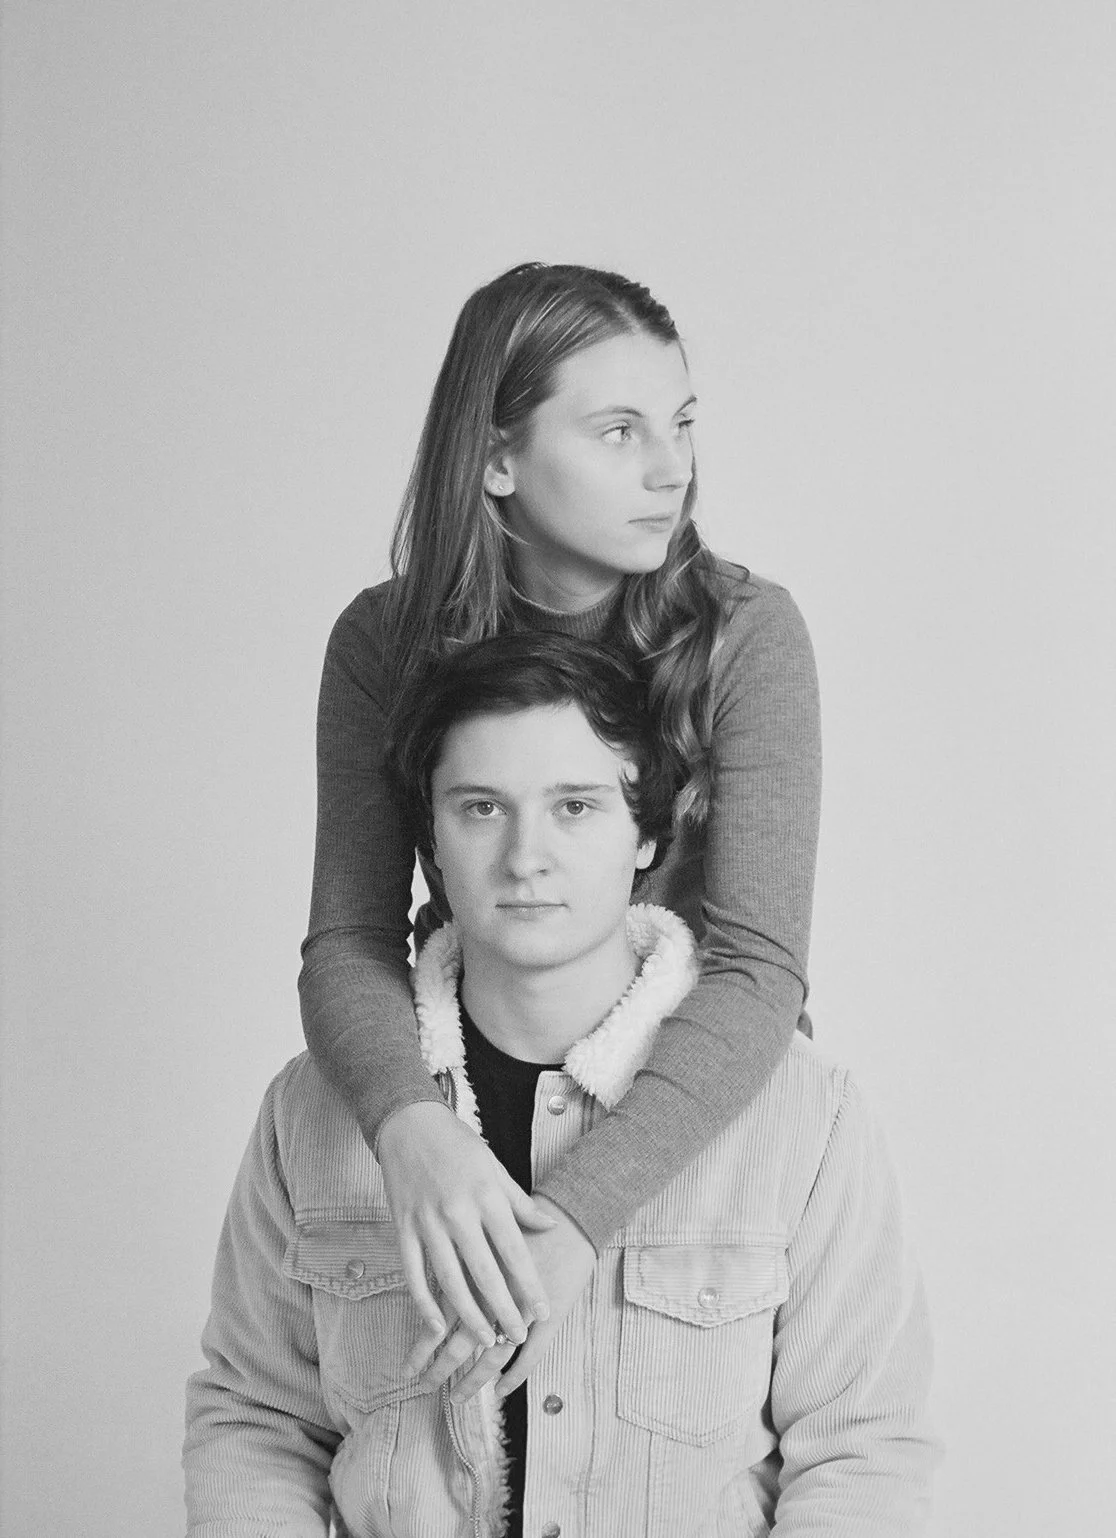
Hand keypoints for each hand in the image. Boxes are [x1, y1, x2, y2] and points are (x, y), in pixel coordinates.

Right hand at [375, 1101, 555, 1362]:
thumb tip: (549, 1225)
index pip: (514, 1251)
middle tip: (518, 1338)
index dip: (530, 1286)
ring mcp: (427, 1222)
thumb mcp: (495, 1167)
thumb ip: (520, 1202)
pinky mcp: (402, 1228)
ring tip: (487, 1340)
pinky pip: (413, 1273)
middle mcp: (458, 1212)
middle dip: (504, 1311)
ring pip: (450, 1281)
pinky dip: (424, 1303)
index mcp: (487, 1196)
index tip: (544, 1313)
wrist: (409, 1123)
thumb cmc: (458, 1145)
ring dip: (470, 1316)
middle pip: (485, 1274)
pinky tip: (438, 1326)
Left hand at [419, 1198, 595, 1402]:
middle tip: (424, 1387)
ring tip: (455, 1397)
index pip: (443, 1318)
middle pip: (462, 1341)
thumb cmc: (522, 1221)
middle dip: (440, 1368)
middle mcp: (496, 1294)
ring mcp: (524, 1308)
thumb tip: (428, 1277)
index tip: (408, 1367)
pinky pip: (530, 1355)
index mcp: (475, 1273)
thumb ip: (458, 1255)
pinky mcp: (548, 1317)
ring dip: (472, 1379)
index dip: (424, 1345)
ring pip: (492, 1353)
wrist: (570, 1215)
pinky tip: (500, 1390)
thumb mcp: (481, 1235)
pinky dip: (515, 1376)